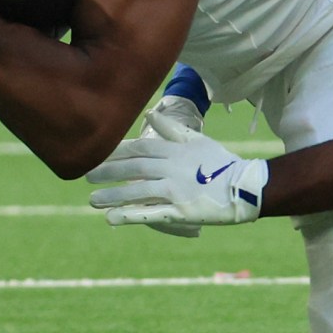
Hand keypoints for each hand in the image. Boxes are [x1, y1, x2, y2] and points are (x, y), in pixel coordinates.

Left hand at [87, 111, 268, 228]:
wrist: (247, 188)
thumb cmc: (222, 163)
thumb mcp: (198, 140)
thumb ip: (171, 129)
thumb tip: (149, 114)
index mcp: (176, 150)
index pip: (139, 147)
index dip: (115, 151)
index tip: (95, 153)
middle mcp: (173, 168)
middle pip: (133, 168)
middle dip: (107, 172)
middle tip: (85, 177)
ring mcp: (177, 190)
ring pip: (137, 191)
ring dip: (112, 196)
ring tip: (93, 200)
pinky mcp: (181, 211)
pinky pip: (151, 213)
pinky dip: (130, 216)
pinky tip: (111, 219)